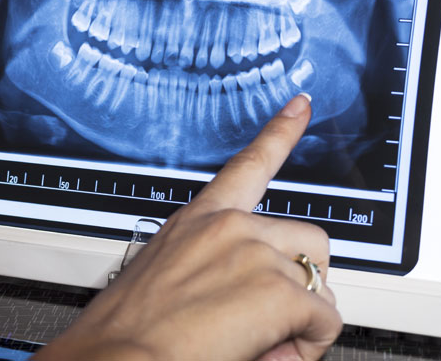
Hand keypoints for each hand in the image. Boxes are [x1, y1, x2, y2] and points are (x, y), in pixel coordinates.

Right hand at [37, 94, 341, 360]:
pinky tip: (274, 351)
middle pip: (308, 237)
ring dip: (306, 314)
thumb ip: (218, 272)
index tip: (300, 105)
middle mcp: (231, 228)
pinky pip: (325, 318)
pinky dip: (310, 343)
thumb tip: (249, 299)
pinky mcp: (275, 290)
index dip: (281, 131)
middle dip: (305, 277)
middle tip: (280, 315)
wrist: (115, 360)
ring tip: (271, 339)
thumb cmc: (126, 332)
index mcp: (199, 220)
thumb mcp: (167, 280)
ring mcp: (255, 254)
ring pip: (320, 280)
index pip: (248, 165)